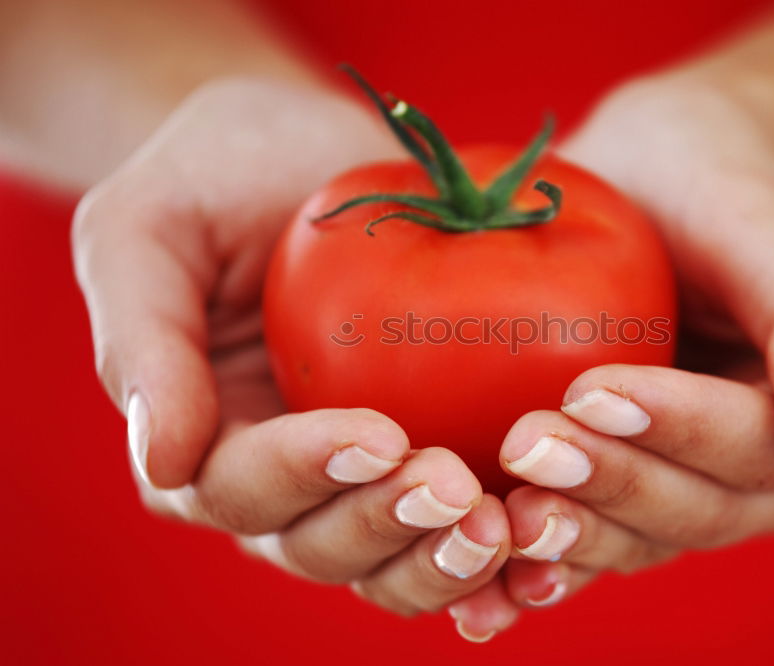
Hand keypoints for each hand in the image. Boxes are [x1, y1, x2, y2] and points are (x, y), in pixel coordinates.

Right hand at [72, 77, 510, 614]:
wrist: (304, 146)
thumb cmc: (216, 172)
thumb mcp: (146, 227)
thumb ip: (141, 340)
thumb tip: (160, 462)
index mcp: (200, 437)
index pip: (238, 486)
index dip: (304, 474)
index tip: (378, 434)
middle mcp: (279, 476)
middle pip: (319, 544)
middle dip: (384, 525)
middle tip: (456, 487)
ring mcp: (356, 476)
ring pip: (389, 559)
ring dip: (442, 559)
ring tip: (505, 525)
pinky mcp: (428, 457)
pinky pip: (453, 527)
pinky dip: (495, 553)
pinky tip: (541, 544)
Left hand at [450, 73, 773, 632]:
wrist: (660, 181)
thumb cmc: (719, 188)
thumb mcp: (769, 230)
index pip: (759, 447)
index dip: (678, 432)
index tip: (591, 392)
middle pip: (697, 508)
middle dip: (610, 483)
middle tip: (525, 444)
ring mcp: (699, 490)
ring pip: (641, 539)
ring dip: (570, 533)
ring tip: (500, 511)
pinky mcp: (630, 489)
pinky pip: (595, 541)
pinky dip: (544, 562)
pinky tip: (488, 575)